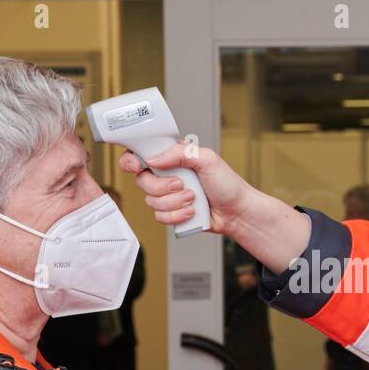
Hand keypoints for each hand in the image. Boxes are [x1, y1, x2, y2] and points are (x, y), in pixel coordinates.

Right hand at [119, 142, 250, 235]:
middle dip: (163, 187)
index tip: (138, 166)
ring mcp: (168, 195)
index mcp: (172, 157)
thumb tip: (154, 159)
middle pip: (142, 181)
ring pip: (151, 201)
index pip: (140, 154)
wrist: (237, 212)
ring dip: (175, 202)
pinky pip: (159, 217)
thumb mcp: (207, 159)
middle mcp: (167, 175)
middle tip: (182, 185)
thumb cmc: (227, 184)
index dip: (132, 160)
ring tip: (194, 198)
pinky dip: (177, 216)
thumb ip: (181, 153)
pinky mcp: (171, 213)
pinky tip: (191, 211)